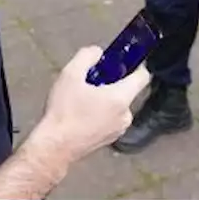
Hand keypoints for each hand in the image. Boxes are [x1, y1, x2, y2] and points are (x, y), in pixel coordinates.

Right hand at [27, 46, 150, 165]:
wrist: (54, 147)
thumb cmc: (63, 112)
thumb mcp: (70, 74)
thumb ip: (87, 56)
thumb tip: (97, 52)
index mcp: (121, 98)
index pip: (143, 76)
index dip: (137, 64)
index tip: (125, 60)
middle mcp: (125, 116)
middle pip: (127, 91)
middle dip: (112, 83)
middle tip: (91, 81)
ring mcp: (118, 130)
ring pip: (118, 106)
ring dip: (106, 100)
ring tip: (83, 99)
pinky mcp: (109, 140)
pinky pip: (111, 120)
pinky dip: (101, 114)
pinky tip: (82, 114)